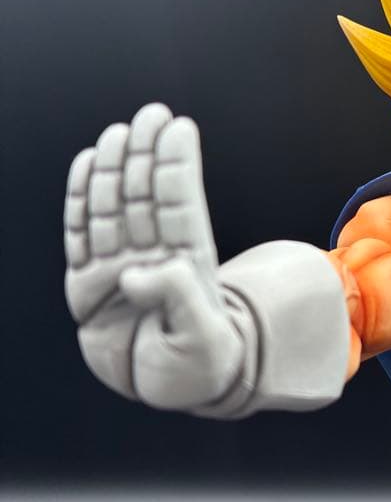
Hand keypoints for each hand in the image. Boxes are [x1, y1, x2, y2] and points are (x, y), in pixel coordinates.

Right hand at [65, 103, 241, 407]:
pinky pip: (79, 235)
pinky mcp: (86, 285)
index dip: (177, 166)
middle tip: (150, 114)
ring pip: (111, 208)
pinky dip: (79, 201)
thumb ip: (179, 299)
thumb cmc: (200, 363)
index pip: (180, 205)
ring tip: (119, 132)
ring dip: (113, 170)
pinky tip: (86, 163)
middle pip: (145, 197)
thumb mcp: (202, 338)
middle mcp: (152, 256)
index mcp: (187, 263)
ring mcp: (118, 267)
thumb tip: (136, 271)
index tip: (178, 127)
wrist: (168, 387)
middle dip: (146, 156)